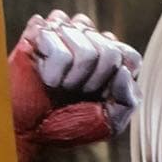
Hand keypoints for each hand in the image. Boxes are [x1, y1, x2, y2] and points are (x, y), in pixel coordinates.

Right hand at [10, 9, 140, 155]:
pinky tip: (44, 76)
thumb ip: (128, 101)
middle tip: (74, 92)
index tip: (98, 98)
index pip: (130, 57)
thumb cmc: (69, 123)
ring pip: (87, 50)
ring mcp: (63, 30)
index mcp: (110, 53)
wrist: (30, 132)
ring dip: (73, 79)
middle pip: (110, 52)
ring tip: (59, 84)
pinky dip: (53, 73)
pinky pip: (59, 50)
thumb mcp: (110, 123)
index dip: (115, 85)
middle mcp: (88, 35)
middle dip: (94, 83)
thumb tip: (123, 72)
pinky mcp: (38, 31)